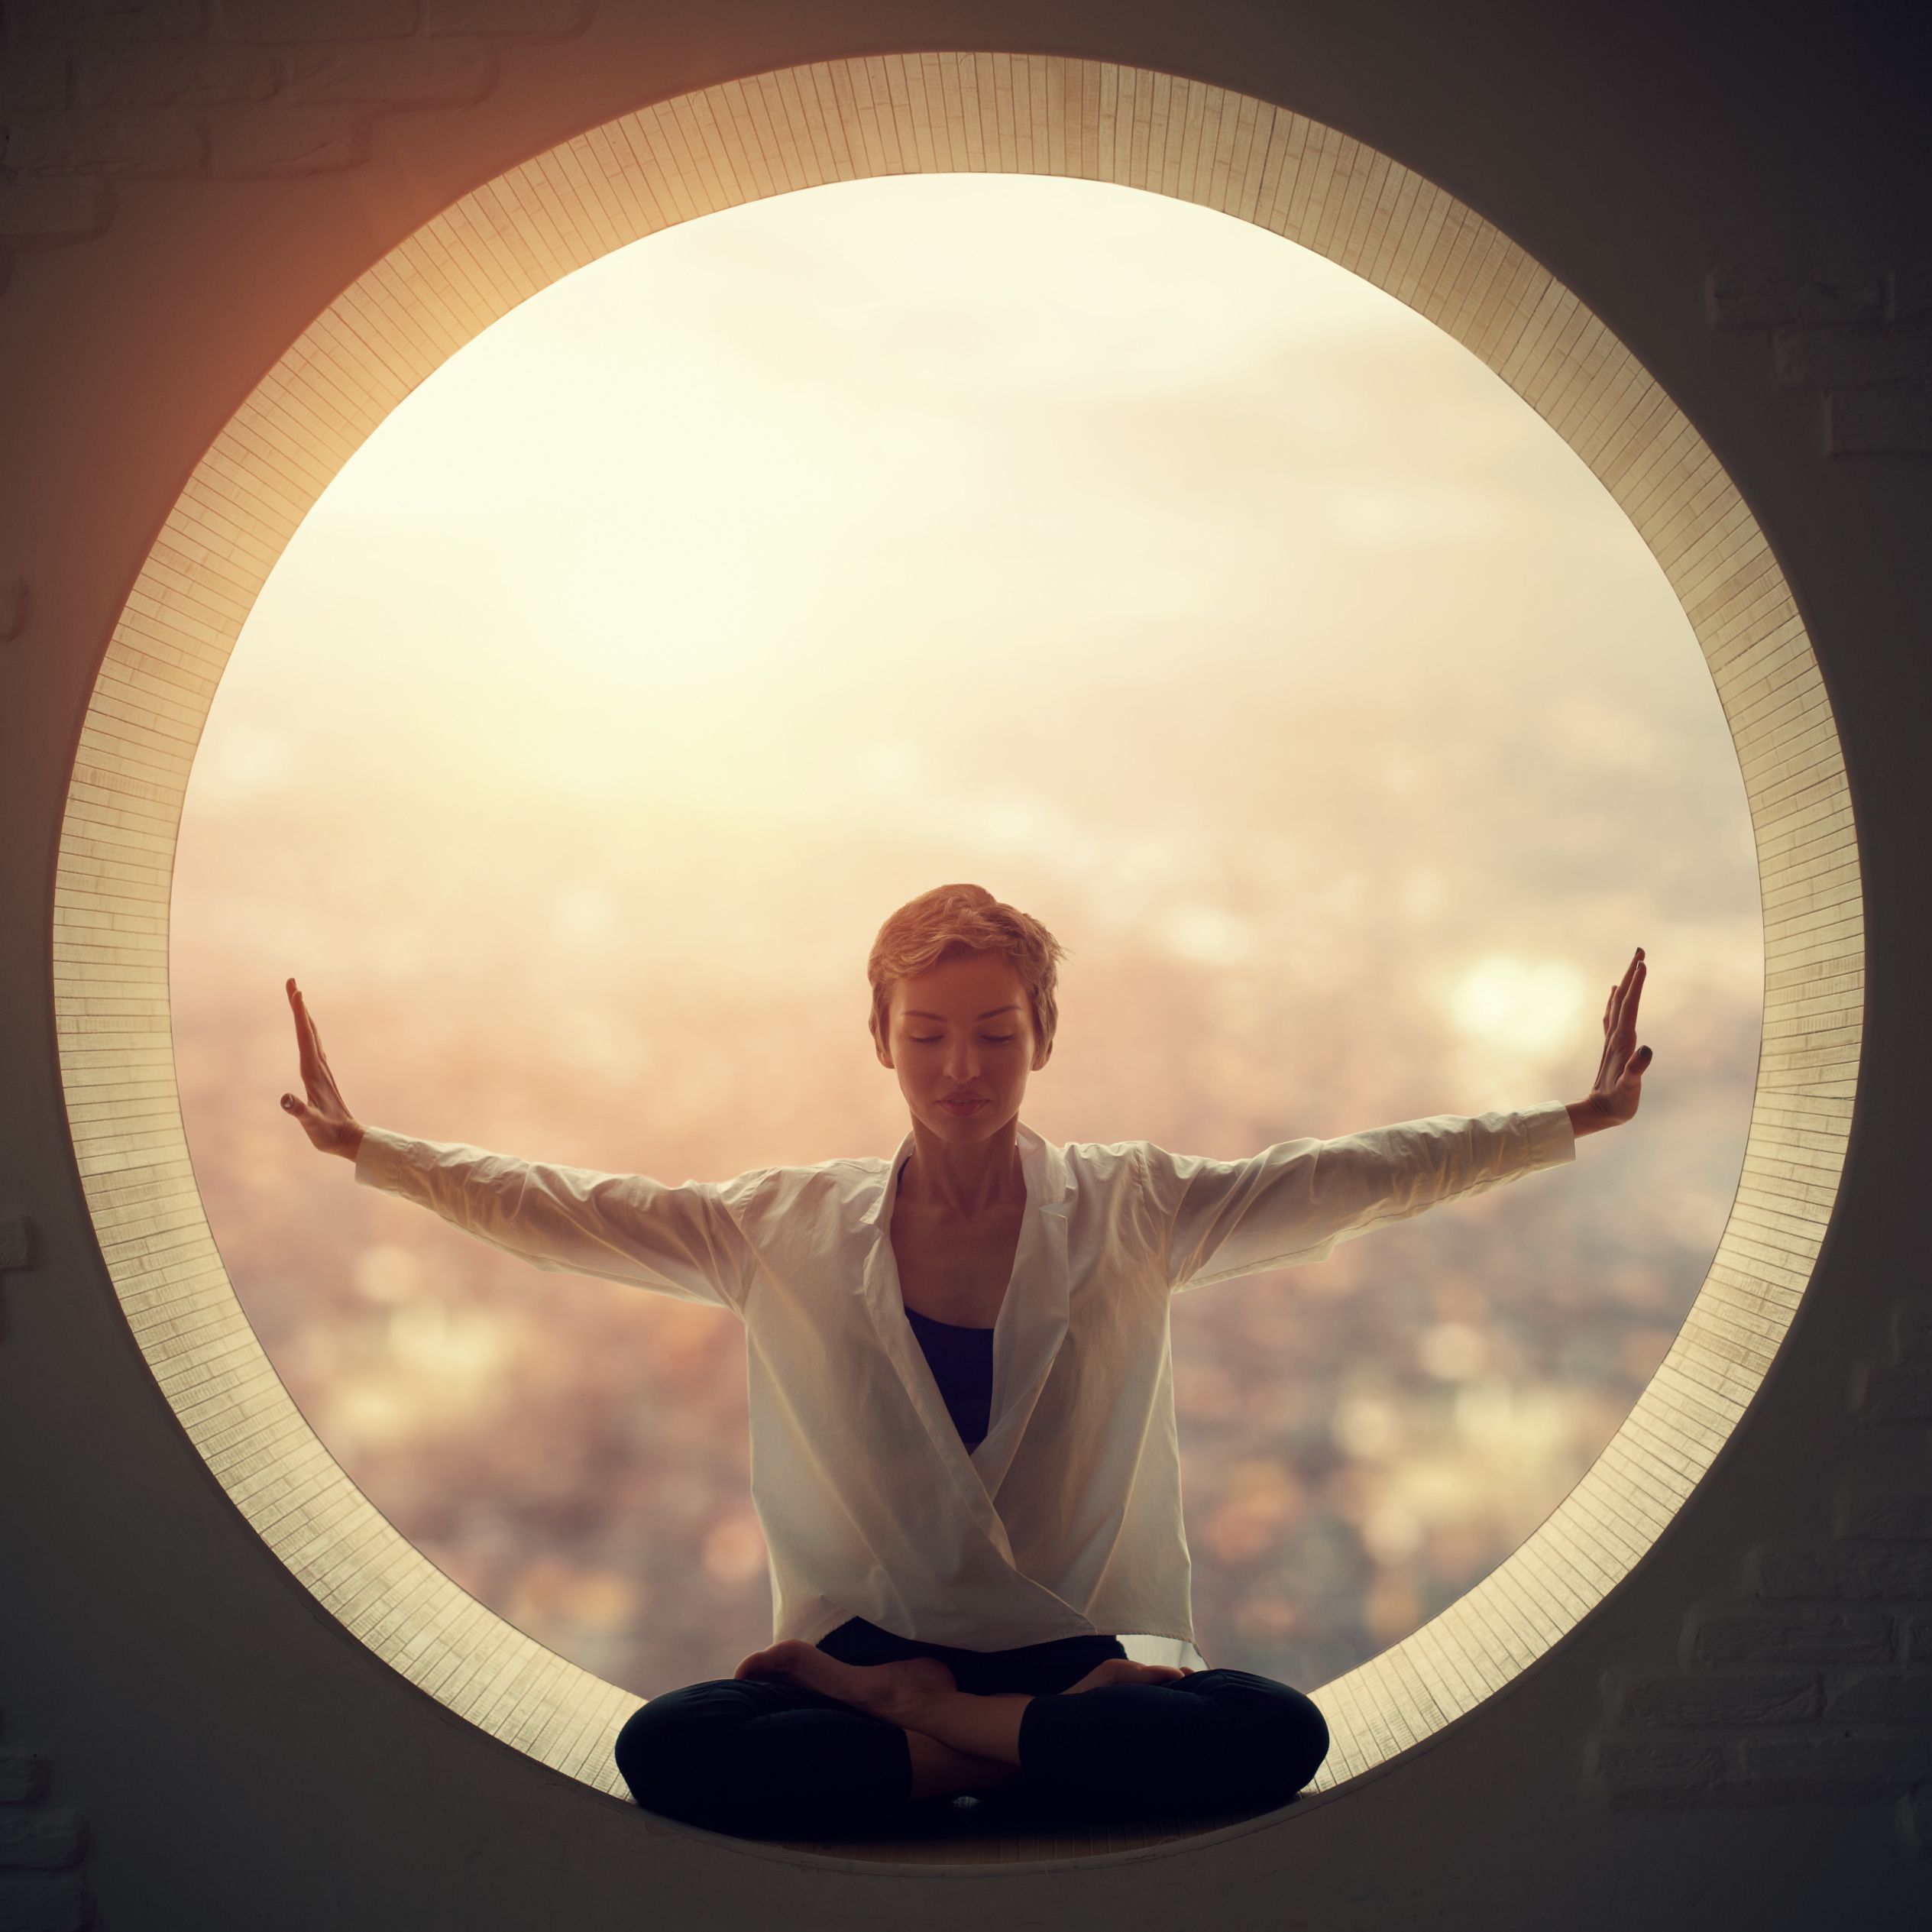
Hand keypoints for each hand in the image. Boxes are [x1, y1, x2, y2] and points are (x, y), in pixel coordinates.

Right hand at [280, 978, 363, 1159]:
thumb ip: (298, 1111)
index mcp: (313, 1071)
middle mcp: (319, 1066)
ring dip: (303, 1015)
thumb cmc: (328, 1133)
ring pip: (312, 1035)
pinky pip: (313, 1045)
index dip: (299, 1013)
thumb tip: (285, 1099)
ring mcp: (321, 1069)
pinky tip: (307, 1031)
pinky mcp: (322, 1076)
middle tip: (291, 981)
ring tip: (296, 997)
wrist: (348, 1139)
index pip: (305, 1036)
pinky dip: (307, 1031)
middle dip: (299, 1004)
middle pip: (308, 1028)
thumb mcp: (311, 1124)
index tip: (296, 991)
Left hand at [1569, 948, 1652, 1136]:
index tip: (1643, 963)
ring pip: (1619, 1004)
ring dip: (1627, 983)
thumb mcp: (1629, 1090)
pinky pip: (1613, 1016)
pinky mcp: (1612, 1047)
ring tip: (1633, 965)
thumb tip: (1646, 1051)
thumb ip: (1636, 1071)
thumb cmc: (1617, 1104)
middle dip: (1632, 974)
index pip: (1631, 1007)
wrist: (1598, 1113)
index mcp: (1622, 1042)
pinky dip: (1616, 1001)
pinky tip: (1615, 993)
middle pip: (1624, 999)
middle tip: (1641, 950)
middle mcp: (1616, 1037)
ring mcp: (1612, 1040)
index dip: (1637, 985)